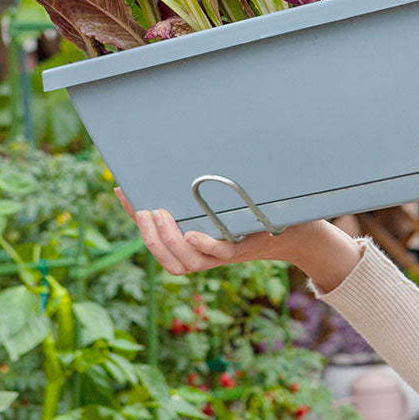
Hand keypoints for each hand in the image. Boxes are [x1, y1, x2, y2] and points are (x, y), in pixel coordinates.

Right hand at [115, 187, 325, 275]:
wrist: (295, 228)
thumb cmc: (256, 210)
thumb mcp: (225, 197)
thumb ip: (203, 188)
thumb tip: (177, 156)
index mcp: (194, 241)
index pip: (155, 236)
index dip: (133, 216)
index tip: (123, 189)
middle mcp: (205, 253)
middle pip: (166, 258)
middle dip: (149, 236)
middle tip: (144, 211)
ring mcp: (223, 254)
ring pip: (185, 262)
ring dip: (168, 241)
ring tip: (160, 216)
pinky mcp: (243, 249)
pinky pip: (218, 254)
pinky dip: (203, 246)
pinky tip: (192, 234)